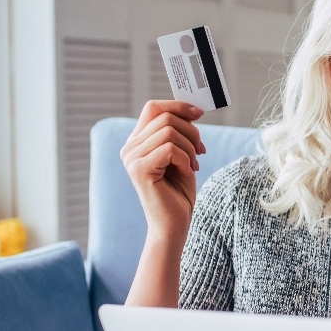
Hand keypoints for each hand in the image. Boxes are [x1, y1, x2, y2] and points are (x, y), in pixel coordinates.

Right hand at [121, 100, 205, 241]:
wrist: (174, 224)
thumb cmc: (179, 191)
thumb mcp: (182, 154)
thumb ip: (180, 132)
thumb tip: (193, 109)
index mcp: (137, 141)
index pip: (153, 107)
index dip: (178, 106)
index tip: (199, 114)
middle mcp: (130, 147)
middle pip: (165, 117)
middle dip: (191, 132)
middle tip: (200, 152)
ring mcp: (131, 158)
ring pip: (170, 131)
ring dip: (190, 147)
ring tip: (192, 165)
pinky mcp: (139, 170)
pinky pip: (170, 148)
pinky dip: (186, 159)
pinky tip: (187, 172)